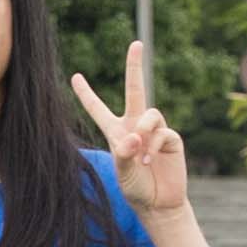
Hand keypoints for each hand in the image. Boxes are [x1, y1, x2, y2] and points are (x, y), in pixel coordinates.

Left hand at [73, 35, 193, 220]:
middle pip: (136, 89)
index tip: (74, 76)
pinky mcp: (172, 139)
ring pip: (150, 114)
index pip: (98, 108)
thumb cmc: (136, 188)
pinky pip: (163, 131)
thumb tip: (136, 136)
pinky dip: (155, 145)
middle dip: (135, 66)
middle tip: (136, 43)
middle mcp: (135, 126)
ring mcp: (155, 131)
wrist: (158, 203)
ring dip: (144, 132)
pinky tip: (151, 160)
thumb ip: (124, 153)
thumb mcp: (122, 172)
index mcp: (116, 131)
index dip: (86, 94)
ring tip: (142, 156)